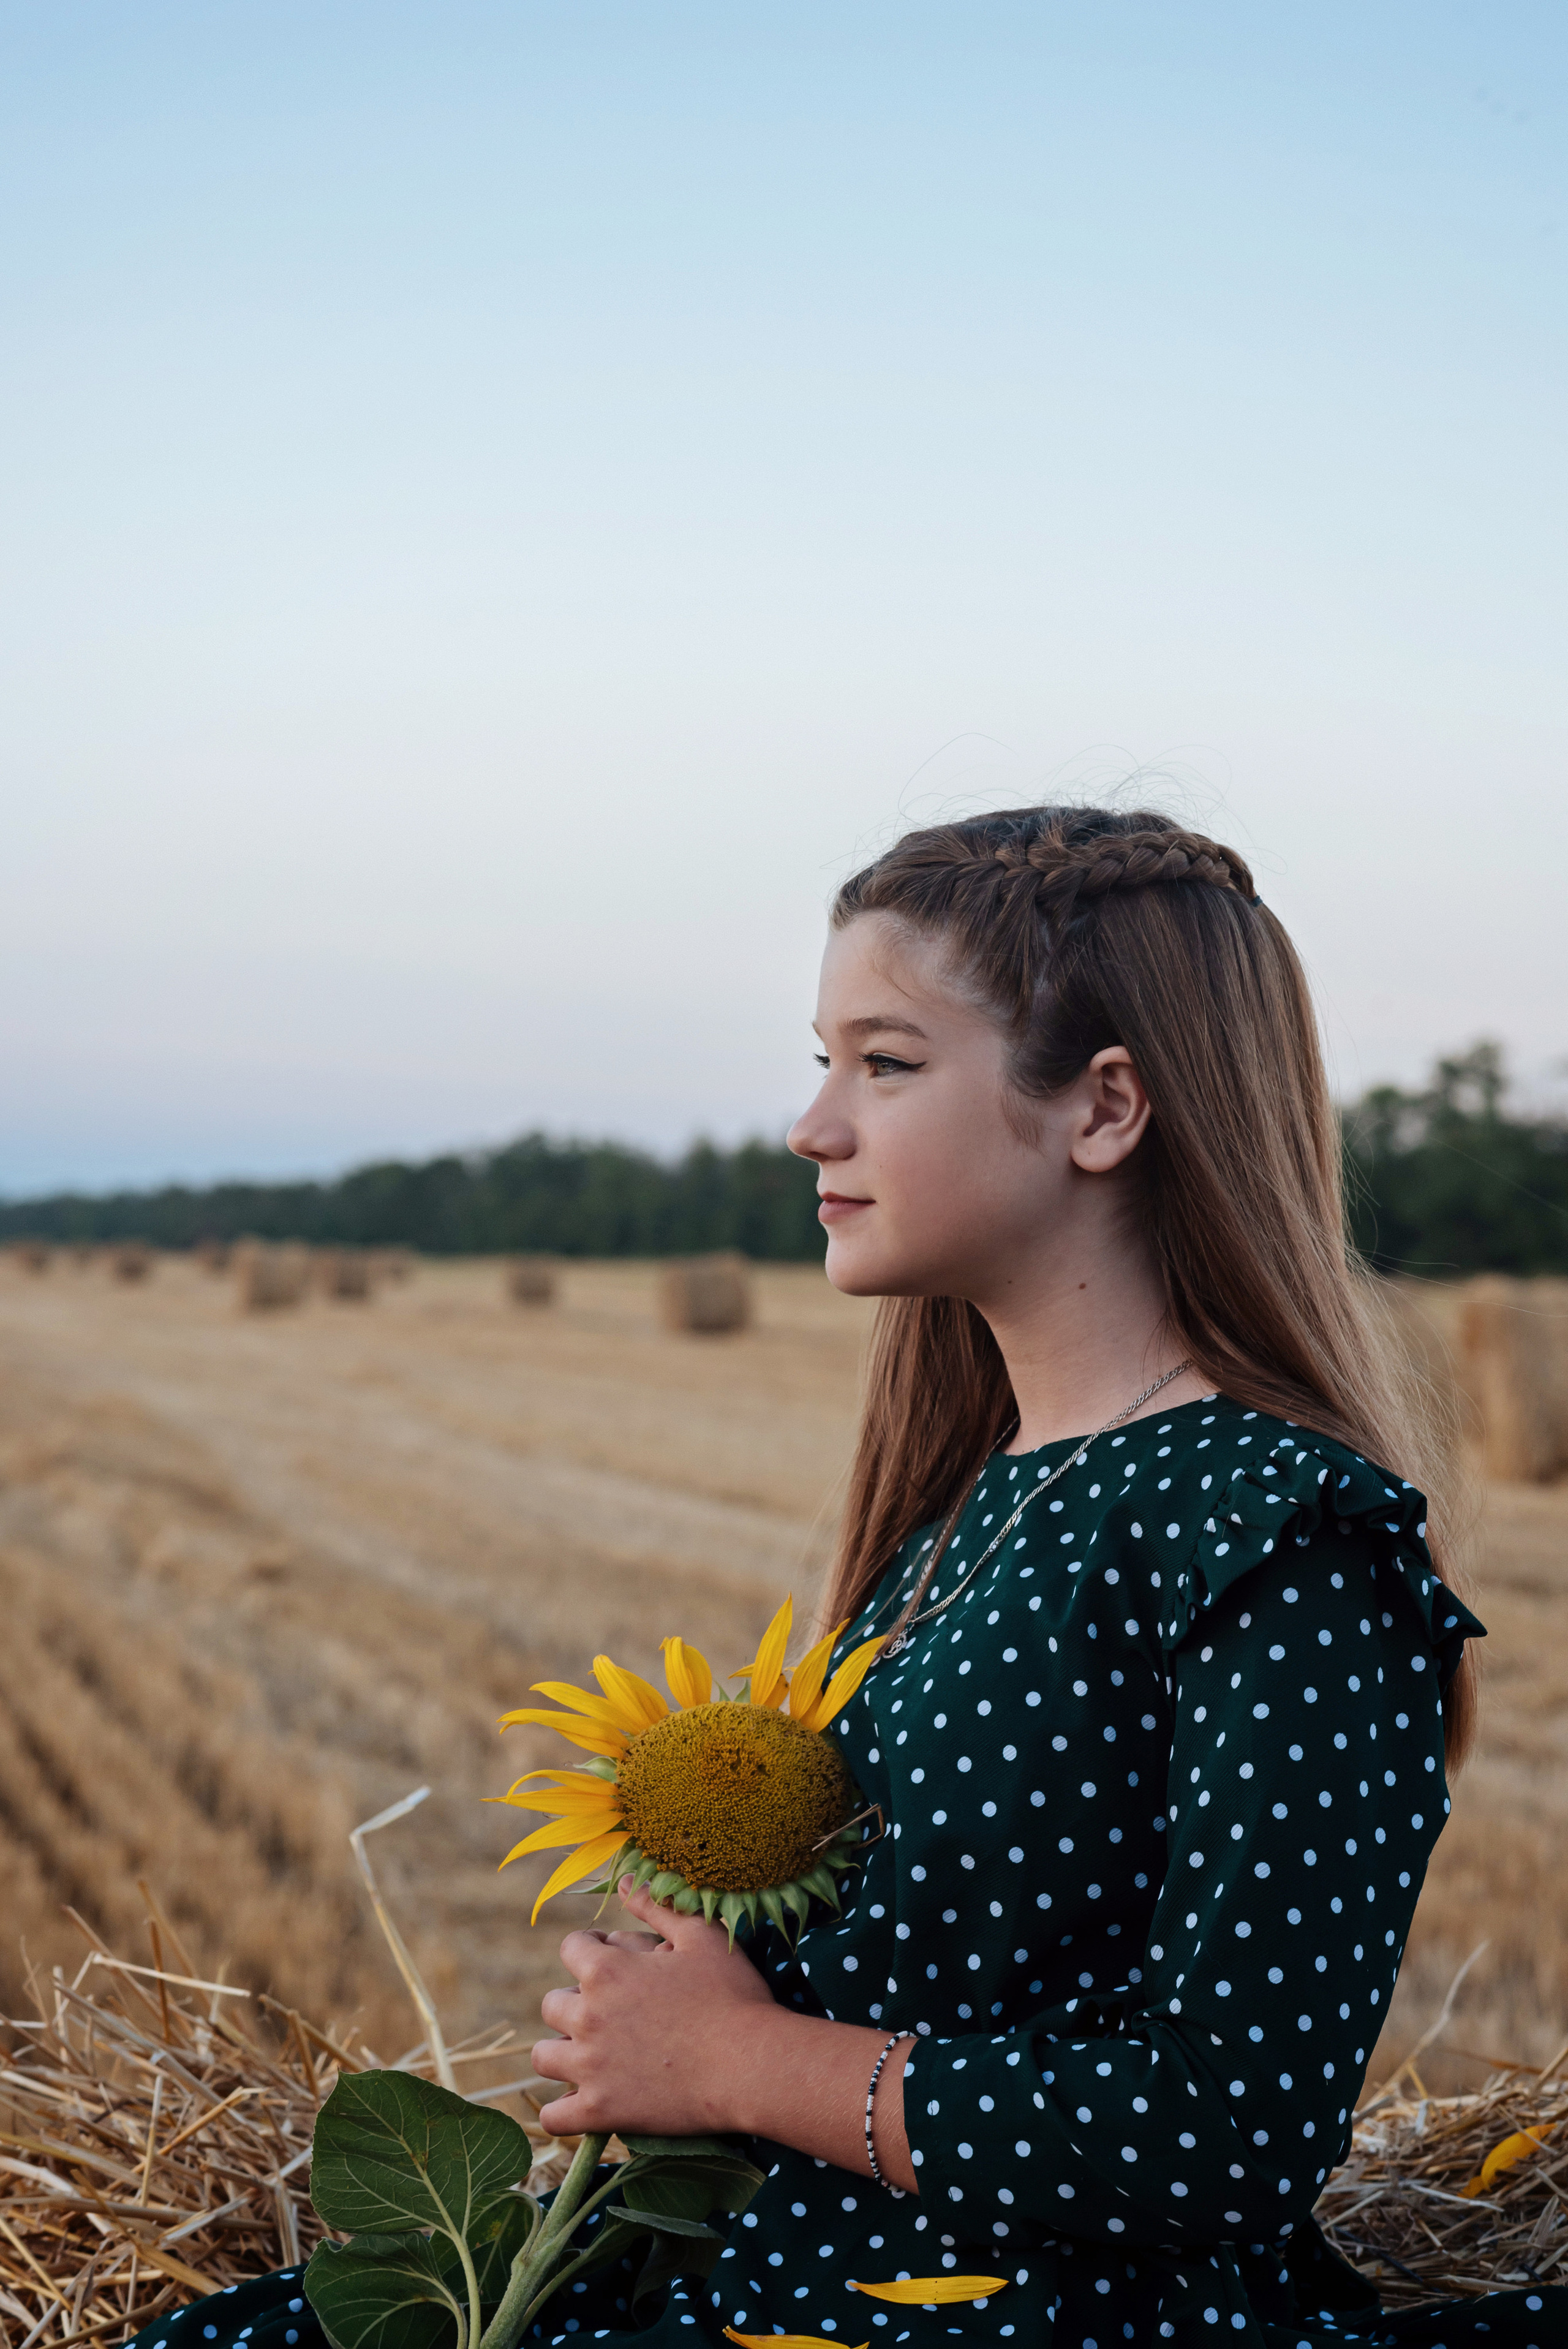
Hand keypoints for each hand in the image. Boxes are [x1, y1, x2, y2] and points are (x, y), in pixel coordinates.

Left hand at [532, 1880, 778, 2138]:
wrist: (751, 2065)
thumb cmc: (732, 1995)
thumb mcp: (701, 1936)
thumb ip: (657, 1906)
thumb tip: (624, 1881)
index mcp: (606, 1970)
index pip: (571, 1948)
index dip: (591, 1950)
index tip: (612, 1962)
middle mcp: (588, 2015)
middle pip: (551, 2004)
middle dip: (573, 2002)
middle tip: (607, 2012)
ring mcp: (590, 2067)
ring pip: (544, 2057)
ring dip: (561, 2052)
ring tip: (589, 2055)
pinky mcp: (601, 2111)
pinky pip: (556, 2117)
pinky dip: (562, 2112)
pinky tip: (581, 2105)